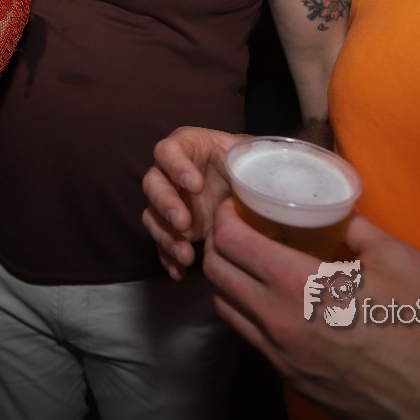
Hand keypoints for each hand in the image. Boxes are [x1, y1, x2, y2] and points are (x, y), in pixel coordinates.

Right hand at [140, 126, 244, 278]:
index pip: (169, 150)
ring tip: (186, 255)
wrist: (253, 188)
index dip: (177, 166)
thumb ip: (254, 158)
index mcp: (187, 147)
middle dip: (165, 203)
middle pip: (153, 183)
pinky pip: (161, 242)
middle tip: (183, 222)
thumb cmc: (251, 164)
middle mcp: (170, 173)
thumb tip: (266, 170)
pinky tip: (179, 271)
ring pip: (152, 214)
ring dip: (165, 235)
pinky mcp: (173, 226)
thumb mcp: (253, 155)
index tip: (196, 185)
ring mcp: (170, 200)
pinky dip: (167, 257)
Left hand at [203, 201, 419, 419]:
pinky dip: (248, 311)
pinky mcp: (290, 380)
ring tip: (250, 262)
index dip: (224, 216)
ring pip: (225, 308)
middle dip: (218, 244)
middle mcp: (277, 322)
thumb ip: (355, 227)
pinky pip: (250, 337)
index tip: (234, 204)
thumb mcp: (397, 257)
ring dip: (228, 279)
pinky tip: (273, 299)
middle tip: (238, 229)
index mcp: (299, 285)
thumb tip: (333, 210)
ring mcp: (280, 356)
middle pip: (216, 274)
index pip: (230, 242)